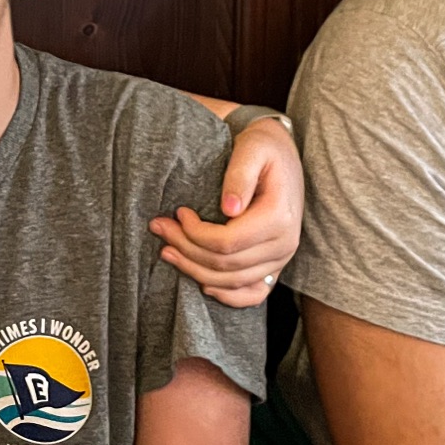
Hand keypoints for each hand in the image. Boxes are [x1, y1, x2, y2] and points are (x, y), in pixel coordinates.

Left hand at [150, 116, 302, 305]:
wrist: (283, 155)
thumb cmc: (264, 148)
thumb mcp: (252, 149)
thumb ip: (239, 175)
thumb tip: (228, 209)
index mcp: (278, 218)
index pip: (227, 242)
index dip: (195, 233)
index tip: (178, 213)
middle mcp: (284, 244)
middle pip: (225, 264)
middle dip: (185, 249)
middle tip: (160, 228)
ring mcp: (282, 259)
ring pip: (232, 281)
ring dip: (195, 270)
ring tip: (167, 251)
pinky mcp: (275, 265)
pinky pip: (254, 294)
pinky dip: (228, 296)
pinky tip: (203, 284)